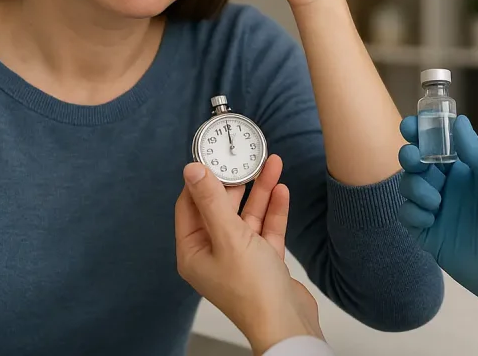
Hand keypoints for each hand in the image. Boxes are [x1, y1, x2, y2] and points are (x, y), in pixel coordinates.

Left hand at [175, 155, 323, 353]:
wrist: (287, 323)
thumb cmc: (253, 291)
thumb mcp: (230, 237)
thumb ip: (212, 201)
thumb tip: (192, 170)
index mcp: (194, 252)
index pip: (191, 206)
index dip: (201, 179)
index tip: (212, 155)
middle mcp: (214, 253)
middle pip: (221, 207)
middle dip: (236, 181)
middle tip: (244, 156)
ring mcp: (239, 257)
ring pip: (247, 215)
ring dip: (260, 190)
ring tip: (271, 163)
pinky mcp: (263, 259)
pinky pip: (266, 227)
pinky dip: (273, 209)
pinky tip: (281, 189)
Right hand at [397, 115, 477, 316]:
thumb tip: (460, 121)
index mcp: (466, 170)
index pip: (438, 145)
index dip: (421, 133)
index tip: (410, 125)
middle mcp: (447, 187)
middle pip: (416, 162)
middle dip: (410, 155)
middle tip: (414, 158)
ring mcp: (436, 210)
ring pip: (408, 185)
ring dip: (415, 187)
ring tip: (435, 201)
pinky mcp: (427, 233)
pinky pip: (406, 214)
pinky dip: (414, 212)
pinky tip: (432, 219)